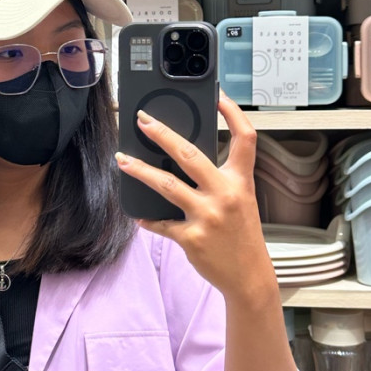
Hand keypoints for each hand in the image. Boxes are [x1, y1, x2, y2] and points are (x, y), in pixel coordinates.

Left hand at [116, 91, 270, 301]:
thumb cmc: (242, 235)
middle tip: (142, 121)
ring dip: (140, 170)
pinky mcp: (191, 238)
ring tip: (122, 160)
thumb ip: (220, 179)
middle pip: (189, 154)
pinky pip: (161, 223)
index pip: (245, 138)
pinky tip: (138, 214)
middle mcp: (225, 194)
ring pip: (166, 185)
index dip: (233, 113)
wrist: (249, 276)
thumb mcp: (241, 200)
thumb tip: (182, 157)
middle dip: (161, 133)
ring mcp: (207, 216)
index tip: (217, 94)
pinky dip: (148, 218)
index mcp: (240, 181)